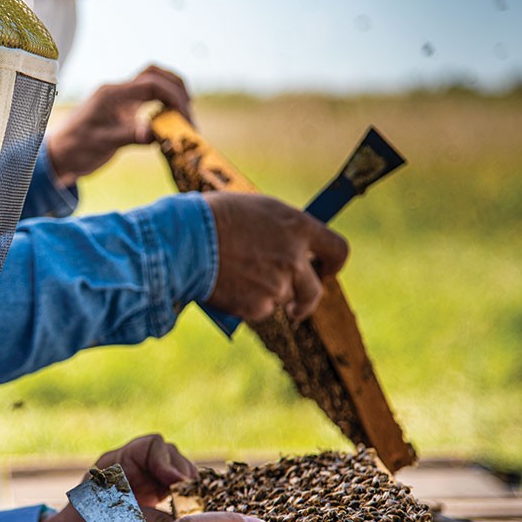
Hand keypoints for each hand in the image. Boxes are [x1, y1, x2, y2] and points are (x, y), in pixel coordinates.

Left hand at [37, 434, 197, 521]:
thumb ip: (151, 517)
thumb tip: (184, 520)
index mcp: (117, 462)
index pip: (152, 445)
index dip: (168, 461)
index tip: (177, 483)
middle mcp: (132, 466)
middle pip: (169, 456)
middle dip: (182, 474)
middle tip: (190, 497)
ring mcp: (142, 480)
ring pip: (175, 472)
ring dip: (186, 487)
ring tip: (191, 506)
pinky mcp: (150, 496)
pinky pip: (174, 490)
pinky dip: (184, 498)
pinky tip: (187, 512)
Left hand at [44, 65, 191, 187]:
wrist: (60, 156)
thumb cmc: (76, 149)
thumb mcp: (102, 144)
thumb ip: (129, 136)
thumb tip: (156, 134)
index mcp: (112, 94)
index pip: (151, 84)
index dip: (173, 97)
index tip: (185, 118)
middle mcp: (118, 91)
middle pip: (156, 75)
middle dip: (177, 90)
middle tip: (188, 116)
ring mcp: (121, 99)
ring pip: (154, 83)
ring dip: (172, 95)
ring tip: (184, 119)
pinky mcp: (124, 109)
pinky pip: (150, 99)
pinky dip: (164, 106)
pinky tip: (171, 124)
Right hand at [203, 192, 348, 321]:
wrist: (184, 241)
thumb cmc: (211, 217)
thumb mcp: (254, 211)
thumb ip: (279, 230)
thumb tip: (286, 244)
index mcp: (298, 227)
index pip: (337, 249)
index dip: (333, 264)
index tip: (324, 270)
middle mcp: (294, 258)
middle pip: (314, 290)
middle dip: (304, 300)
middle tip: (295, 305)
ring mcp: (278, 285)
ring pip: (280, 300)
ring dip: (263, 295)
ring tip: (233, 277)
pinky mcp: (258, 306)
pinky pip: (257, 310)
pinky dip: (243, 304)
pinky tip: (224, 286)